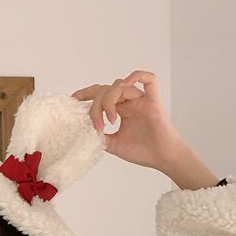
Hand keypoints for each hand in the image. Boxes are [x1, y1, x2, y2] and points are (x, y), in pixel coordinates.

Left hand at [71, 71, 186, 169]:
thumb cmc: (142, 151)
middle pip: (106, 90)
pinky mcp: (153, 102)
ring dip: (109, 101)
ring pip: (120, 86)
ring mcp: (140, 100)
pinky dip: (136, 76)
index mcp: (120, 110)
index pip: (100, 93)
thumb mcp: (114, 145)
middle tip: (96, 124)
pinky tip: (126, 87)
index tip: (73, 100)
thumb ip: (101, 136)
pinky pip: (149, 79)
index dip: (86, 93)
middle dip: (95, 104)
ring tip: (109, 120)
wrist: (161, 158)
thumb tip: (86, 132)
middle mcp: (129, 102)